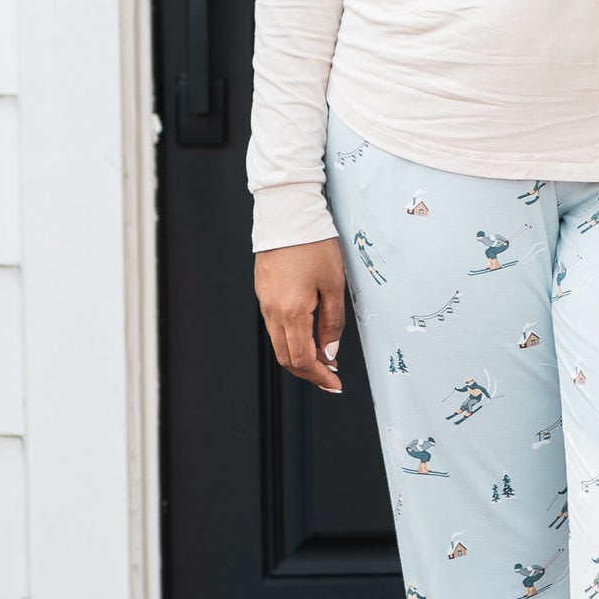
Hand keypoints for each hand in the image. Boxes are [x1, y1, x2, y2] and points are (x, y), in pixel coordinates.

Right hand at [255, 238, 347, 392]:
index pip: (303, 359)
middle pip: (286, 358)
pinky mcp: (263, 293)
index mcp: (291, 312)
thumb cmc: (313, 245)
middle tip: (330, 378)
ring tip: (323, 360)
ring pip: (279, 344)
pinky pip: (275, 327)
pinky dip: (291, 340)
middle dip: (309, 373)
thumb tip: (330, 352)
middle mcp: (272, 311)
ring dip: (300, 358)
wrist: (288, 215)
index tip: (335, 383)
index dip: (320, 376)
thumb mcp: (334, 285)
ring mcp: (264, 302)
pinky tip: (308, 337)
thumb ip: (332, 322)